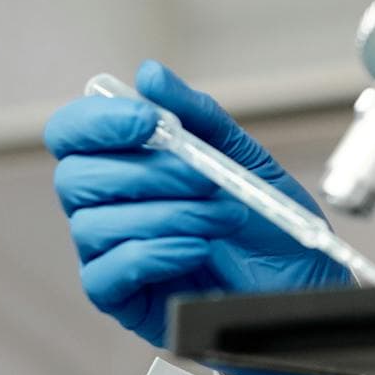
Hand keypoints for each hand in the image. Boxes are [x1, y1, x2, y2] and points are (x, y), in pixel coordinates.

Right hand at [45, 60, 351, 374]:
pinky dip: (153, 254)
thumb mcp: (243, 159)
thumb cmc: (268, 227)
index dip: (98, 122)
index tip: (149, 121)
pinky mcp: (122, 300)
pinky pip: (104, 274)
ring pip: (93, 225)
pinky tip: (195, 250)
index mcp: (127, 165)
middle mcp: (109, 207)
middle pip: (74, 178)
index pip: (72, 134)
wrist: (302, 289)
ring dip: (166, 214)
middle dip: (147, 172)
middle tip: (204, 178)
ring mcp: (111, 255)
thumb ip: (197, 116)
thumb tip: (150, 74)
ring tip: (221, 218)